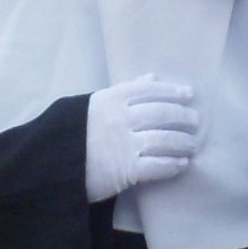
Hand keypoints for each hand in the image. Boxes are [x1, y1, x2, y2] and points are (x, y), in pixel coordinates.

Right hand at [82, 76, 200, 202]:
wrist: (51, 165)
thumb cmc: (74, 134)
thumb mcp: (95, 105)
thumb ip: (124, 91)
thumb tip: (151, 78)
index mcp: (111, 99)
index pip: (149, 91)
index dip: (172, 92)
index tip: (189, 94)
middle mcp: (120, 118)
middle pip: (161, 114)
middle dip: (182, 116)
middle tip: (196, 121)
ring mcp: (124, 144)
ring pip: (163, 139)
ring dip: (182, 142)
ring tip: (192, 145)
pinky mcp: (125, 170)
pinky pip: (156, 165)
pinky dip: (172, 165)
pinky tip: (181, 165)